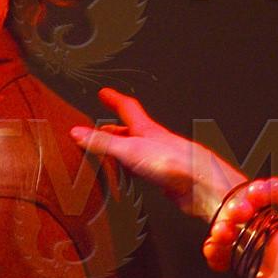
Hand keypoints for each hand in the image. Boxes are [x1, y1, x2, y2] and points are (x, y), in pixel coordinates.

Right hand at [70, 87, 246, 220]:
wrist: (201, 185)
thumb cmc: (174, 162)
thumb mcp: (129, 150)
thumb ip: (101, 143)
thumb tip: (76, 133)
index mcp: (146, 129)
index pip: (127, 108)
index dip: (114, 99)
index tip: (104, 93)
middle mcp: (154, 141)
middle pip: (130, 131)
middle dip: (113, 129)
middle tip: (99, 130)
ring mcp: (161, 159)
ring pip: (137, 151)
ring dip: (122, 152)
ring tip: (108, 155)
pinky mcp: (165, 178)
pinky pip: (143, 170)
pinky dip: (132, 171)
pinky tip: (130, 178)